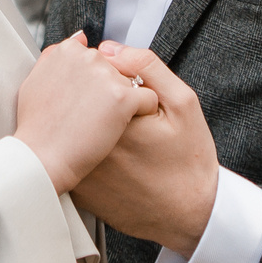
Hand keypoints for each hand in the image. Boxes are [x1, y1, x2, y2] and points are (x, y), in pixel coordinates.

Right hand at [13, 31, 161, 192]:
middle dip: (111, 89)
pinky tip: (127, 127)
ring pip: (133, 83)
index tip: (86, 101)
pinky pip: (148, 98)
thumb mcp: (35, 81)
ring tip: (106, 124)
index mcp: (68, 50)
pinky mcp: (123, 97)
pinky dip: (144, 112)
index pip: (97, 57)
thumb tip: (79, 38)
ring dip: (126, 102)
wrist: (41, 158)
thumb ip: (55, 56)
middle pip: (116, 69)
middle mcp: (89, 57)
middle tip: (95, 115)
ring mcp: (107, 76)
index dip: (95, 82)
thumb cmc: (37, 126)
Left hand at [70, 45, 218, 255]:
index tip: (133, 96)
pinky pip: (72, 156)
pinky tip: (114, 160)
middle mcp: (93, 144)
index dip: (113, 80)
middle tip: (133, 124)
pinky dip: (85, 150)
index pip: (93, 77)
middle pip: (79, 102)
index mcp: (116, 119)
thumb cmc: (189, 161)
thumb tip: (110, 48)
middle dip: (99, 101)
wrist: (188, 214)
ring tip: (127, 143)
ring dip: (89, 123)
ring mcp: (82, 169)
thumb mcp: (182, 103)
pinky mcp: (79, 189)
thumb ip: (147, 66)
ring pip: (73, 129)